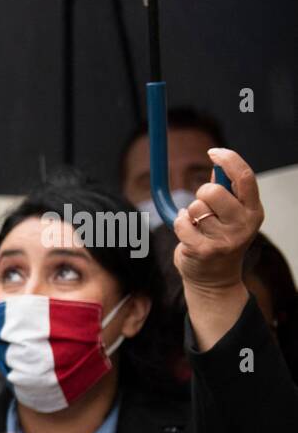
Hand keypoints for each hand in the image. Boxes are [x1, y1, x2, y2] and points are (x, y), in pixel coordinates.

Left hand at [172, 148, 263, 292]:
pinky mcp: (204, 250)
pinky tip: (187, 233)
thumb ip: (226, 190)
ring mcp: (225, 239)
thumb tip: (218, 164)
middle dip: (201, 193)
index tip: (213, 152)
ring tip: (198, 227)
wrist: (214, 280)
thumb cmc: (220, 241)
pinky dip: (179, 224)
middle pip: (213, 190)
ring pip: (194, 207)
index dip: (228, 159)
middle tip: (203, 207)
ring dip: (190, 213)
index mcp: (253, 210)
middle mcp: (243, 224)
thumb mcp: (230, 215)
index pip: (245, 177)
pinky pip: (181, 223)